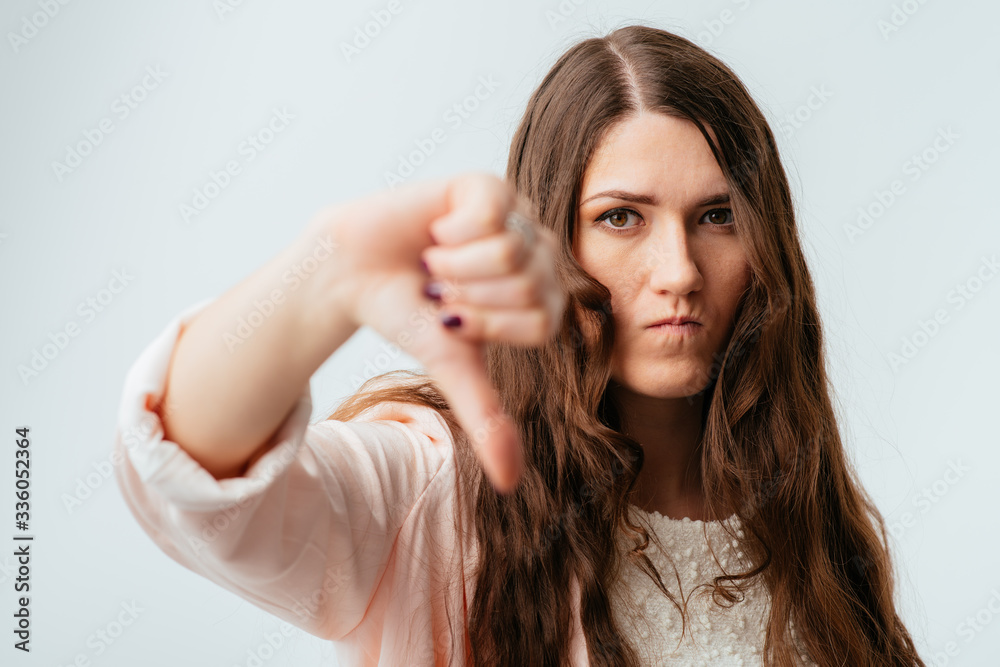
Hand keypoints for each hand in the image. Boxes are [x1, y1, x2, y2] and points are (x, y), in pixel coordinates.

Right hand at [305, 172, 565, 493]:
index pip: (543, 320)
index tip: (453, 317)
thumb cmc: (408, 316)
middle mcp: (537, 254)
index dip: (488, 324)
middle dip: (469, 296)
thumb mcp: (452, 368)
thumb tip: (510, 484)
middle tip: (441, 288)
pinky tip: (436, 231)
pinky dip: (452, 233)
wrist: (352, 272)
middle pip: (530, 285)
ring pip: (512, 251)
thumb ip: (487, 418)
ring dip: (456, 267)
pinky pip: (491, 213)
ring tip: (434, 261)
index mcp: (540, 297)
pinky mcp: (487, 187)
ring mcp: (517, 217)